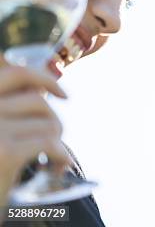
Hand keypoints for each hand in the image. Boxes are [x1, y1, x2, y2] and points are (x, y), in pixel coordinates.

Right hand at [0, 54, 69, 209]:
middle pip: (37, 100)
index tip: (62, 94)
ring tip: (49, 159)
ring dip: (56, 141)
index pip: (15, 73)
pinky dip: (60, 156)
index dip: (43, 78)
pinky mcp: (4, 151)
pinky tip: (57, 168)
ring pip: (47, 122)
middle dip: (53, 119)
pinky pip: (49, 142)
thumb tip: (44, 87)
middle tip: (54, 139)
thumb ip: (11, 107)